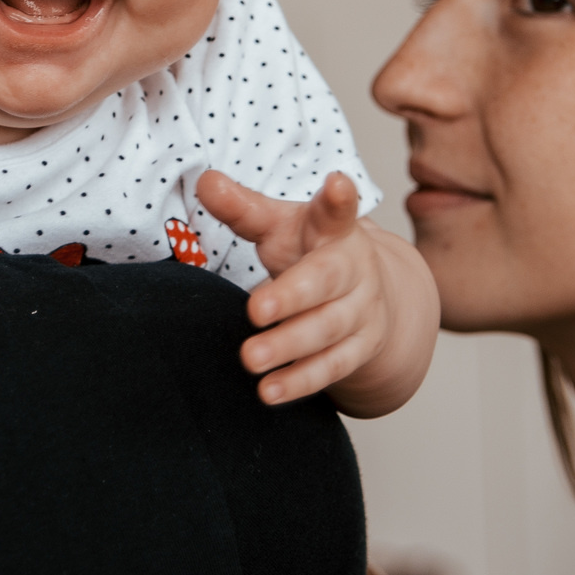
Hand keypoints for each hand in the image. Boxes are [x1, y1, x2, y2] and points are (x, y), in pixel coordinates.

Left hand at [196, 170, 439, 416]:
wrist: (369, 293)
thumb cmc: (311, 252)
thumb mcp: (280, 226)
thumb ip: (244, 208)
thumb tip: (206, 182)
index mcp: (335, 231)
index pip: (336, 212)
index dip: (337, 199)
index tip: (335, 184)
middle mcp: (354, 270)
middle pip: (326, 281)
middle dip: (292, 296)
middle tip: (255, 311)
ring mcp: (362, 311)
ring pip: (328, 329)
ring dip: (289, 346)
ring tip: (250, 359)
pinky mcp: (361, 349)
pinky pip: (331, 368)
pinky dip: (300, 381)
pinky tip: (269, 392)